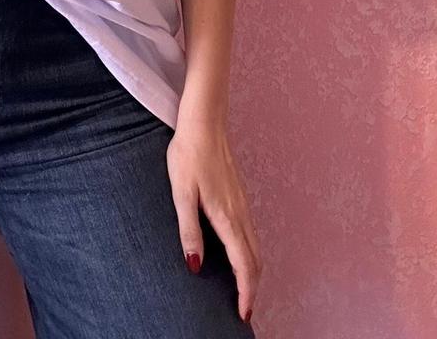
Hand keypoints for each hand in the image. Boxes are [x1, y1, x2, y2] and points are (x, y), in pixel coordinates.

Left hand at [166, 115, 261, 322]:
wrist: (204, 122)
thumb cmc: (188, 155)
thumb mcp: (181, 193)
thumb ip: (188, 229)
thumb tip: (194, 265)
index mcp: (226, 217)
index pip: (244, 264)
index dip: (246, 292)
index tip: (244, 314)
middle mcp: (240, 213)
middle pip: (255, 260)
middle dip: (252, 288)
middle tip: (243, 309)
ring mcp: (242, 204)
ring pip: (255, 247)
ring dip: (252, 271)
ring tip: (241, 289)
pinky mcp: (239, 196)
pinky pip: (250, 233)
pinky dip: (249, 253)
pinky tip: (237, 254)